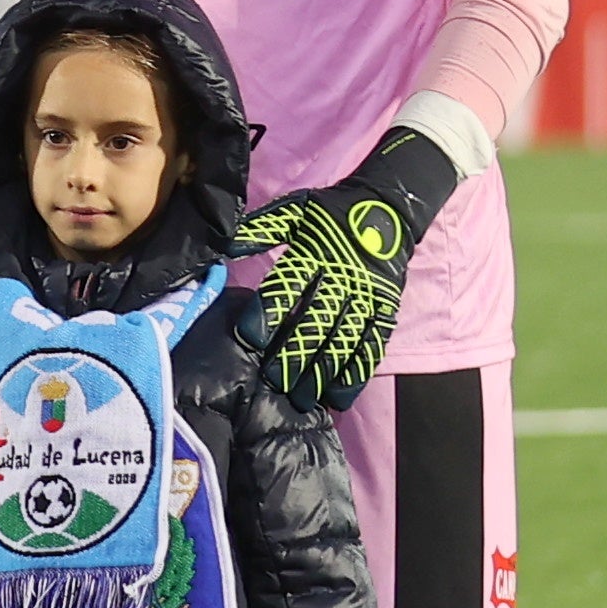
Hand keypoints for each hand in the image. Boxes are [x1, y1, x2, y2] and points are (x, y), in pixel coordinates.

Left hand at [239, 128, 463, 407]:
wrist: (386, 210)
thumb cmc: (329, 215)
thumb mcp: (292, 212)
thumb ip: (257, 231)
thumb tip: (220, 247)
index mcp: (315, 252)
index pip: (289, 285)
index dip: (269, 312)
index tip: (250, 338)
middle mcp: (343, 278)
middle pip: (317, 320)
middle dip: (294, 353)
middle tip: (273, 381)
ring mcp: (367, 297)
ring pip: (345, 339)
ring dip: (323, 371)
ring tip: (301, 397)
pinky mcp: (386, 311)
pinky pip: (372, 346)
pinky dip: (356, 373)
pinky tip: (338, 397)